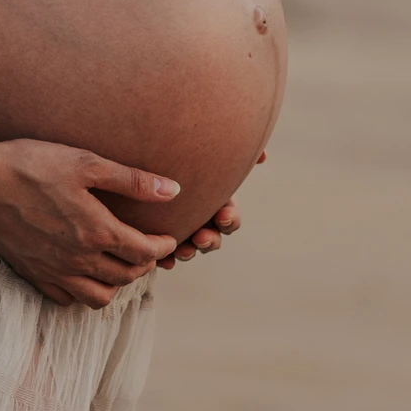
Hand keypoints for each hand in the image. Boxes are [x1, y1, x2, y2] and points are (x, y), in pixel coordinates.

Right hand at [0, 137, 180, 308]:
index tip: (169, 238)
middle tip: (146, 247)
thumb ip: (131, 180)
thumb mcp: (85, 162)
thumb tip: (174, 190)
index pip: (145, 252)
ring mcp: (54, 272)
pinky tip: (81, 271)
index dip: (163, 246)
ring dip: (116, 283)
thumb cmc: (30, 165)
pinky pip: (67, 299)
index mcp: (97, 233)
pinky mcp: (32, 275)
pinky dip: (82, 291)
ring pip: (99, 297)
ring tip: (117, 263)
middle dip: (143, 264)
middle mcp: (79, 261)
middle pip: (126, 277)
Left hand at [157, 148, 264, 269]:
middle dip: (209, 241)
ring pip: (189, 248)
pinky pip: (164, 253)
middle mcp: (199, 220)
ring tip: (182, 250)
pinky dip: (166, 258)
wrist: (146, 158)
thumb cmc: (183, 153)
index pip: (229, 219)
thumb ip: (237, 153)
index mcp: (214, 203)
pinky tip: (164, 260)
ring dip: (188, 252)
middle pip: (211, 239)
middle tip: (200, 237)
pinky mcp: (158, 234)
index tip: (222, 215)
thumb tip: (265, 156)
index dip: (229, 219)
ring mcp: (180, 230)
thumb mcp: (206, 151)